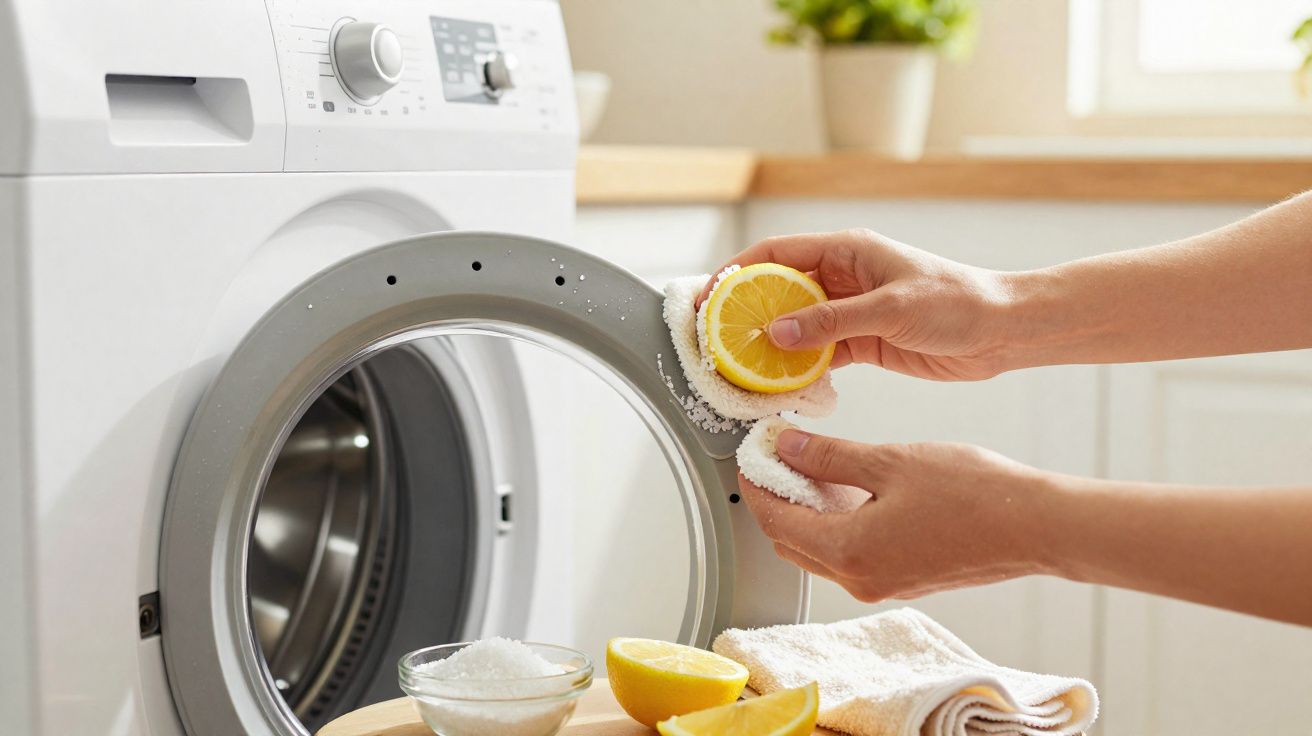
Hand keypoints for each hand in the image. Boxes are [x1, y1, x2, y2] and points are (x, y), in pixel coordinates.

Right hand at [696, 229, 1018, 379]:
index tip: (709, 298)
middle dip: (744, 314)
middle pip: (777, 291)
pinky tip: (780, 386)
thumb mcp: (890, 309)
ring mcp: (850, 311)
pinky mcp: (861, 342)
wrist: (1002, 331)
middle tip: (715, 341)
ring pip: (794, 327)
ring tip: (740, 369)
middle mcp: (842, 277)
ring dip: (769, 346)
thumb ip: (831, 322)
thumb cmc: (959, 302)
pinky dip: (797, 369)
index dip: (736, 273)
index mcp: (846, 250)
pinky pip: (817, 354)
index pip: (775, 254)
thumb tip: (777, 333)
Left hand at [739, 429, 1055, 601]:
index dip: (756, 484)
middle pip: (791, 541)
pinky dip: (835, 523)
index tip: (752, 453)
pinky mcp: (901, 578)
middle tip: (776, 456)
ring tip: (810, 464)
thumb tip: (786, 447)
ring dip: (806, 512)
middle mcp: (859, 579)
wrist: (1035, 526)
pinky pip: (849, 554)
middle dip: (775, 499)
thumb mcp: (890, 462)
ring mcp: (881, 584)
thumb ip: (829, 457)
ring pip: (819, 550)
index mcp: (849, 551)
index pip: (775, 520)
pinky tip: (846, 488)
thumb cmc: (974, 493)